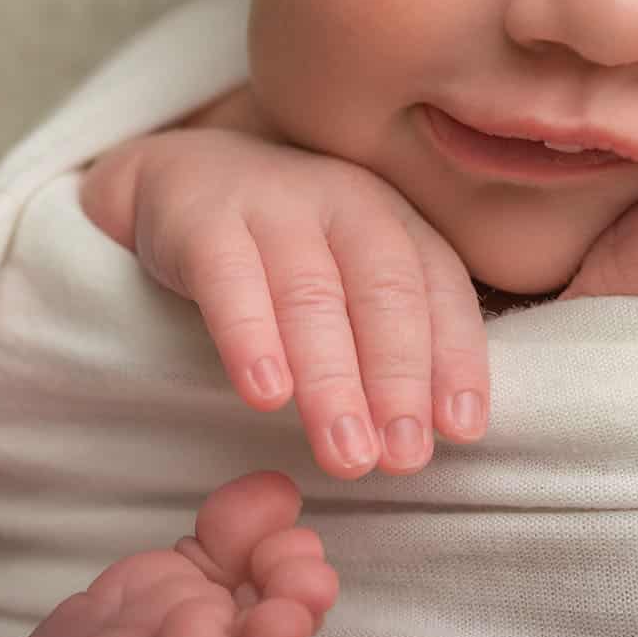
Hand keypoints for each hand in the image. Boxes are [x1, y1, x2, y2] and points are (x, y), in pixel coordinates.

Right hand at [81, 119, 488, 479]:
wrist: (177, 178)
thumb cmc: (282, 251)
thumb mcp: (346, 274)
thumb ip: (389, 336)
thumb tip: (439, 430)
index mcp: (392, 216)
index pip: (439, 287)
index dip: (456, 358)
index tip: (460, 430)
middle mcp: (343, 200)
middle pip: (382, 291)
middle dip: (399, 380)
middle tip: (404, 458)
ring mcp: (273, 205)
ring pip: (311, 295)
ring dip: (333, 382)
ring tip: (345, 454)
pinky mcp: (204, 220)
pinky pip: (230, 281)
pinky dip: (251, 339)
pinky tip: (266, 394)